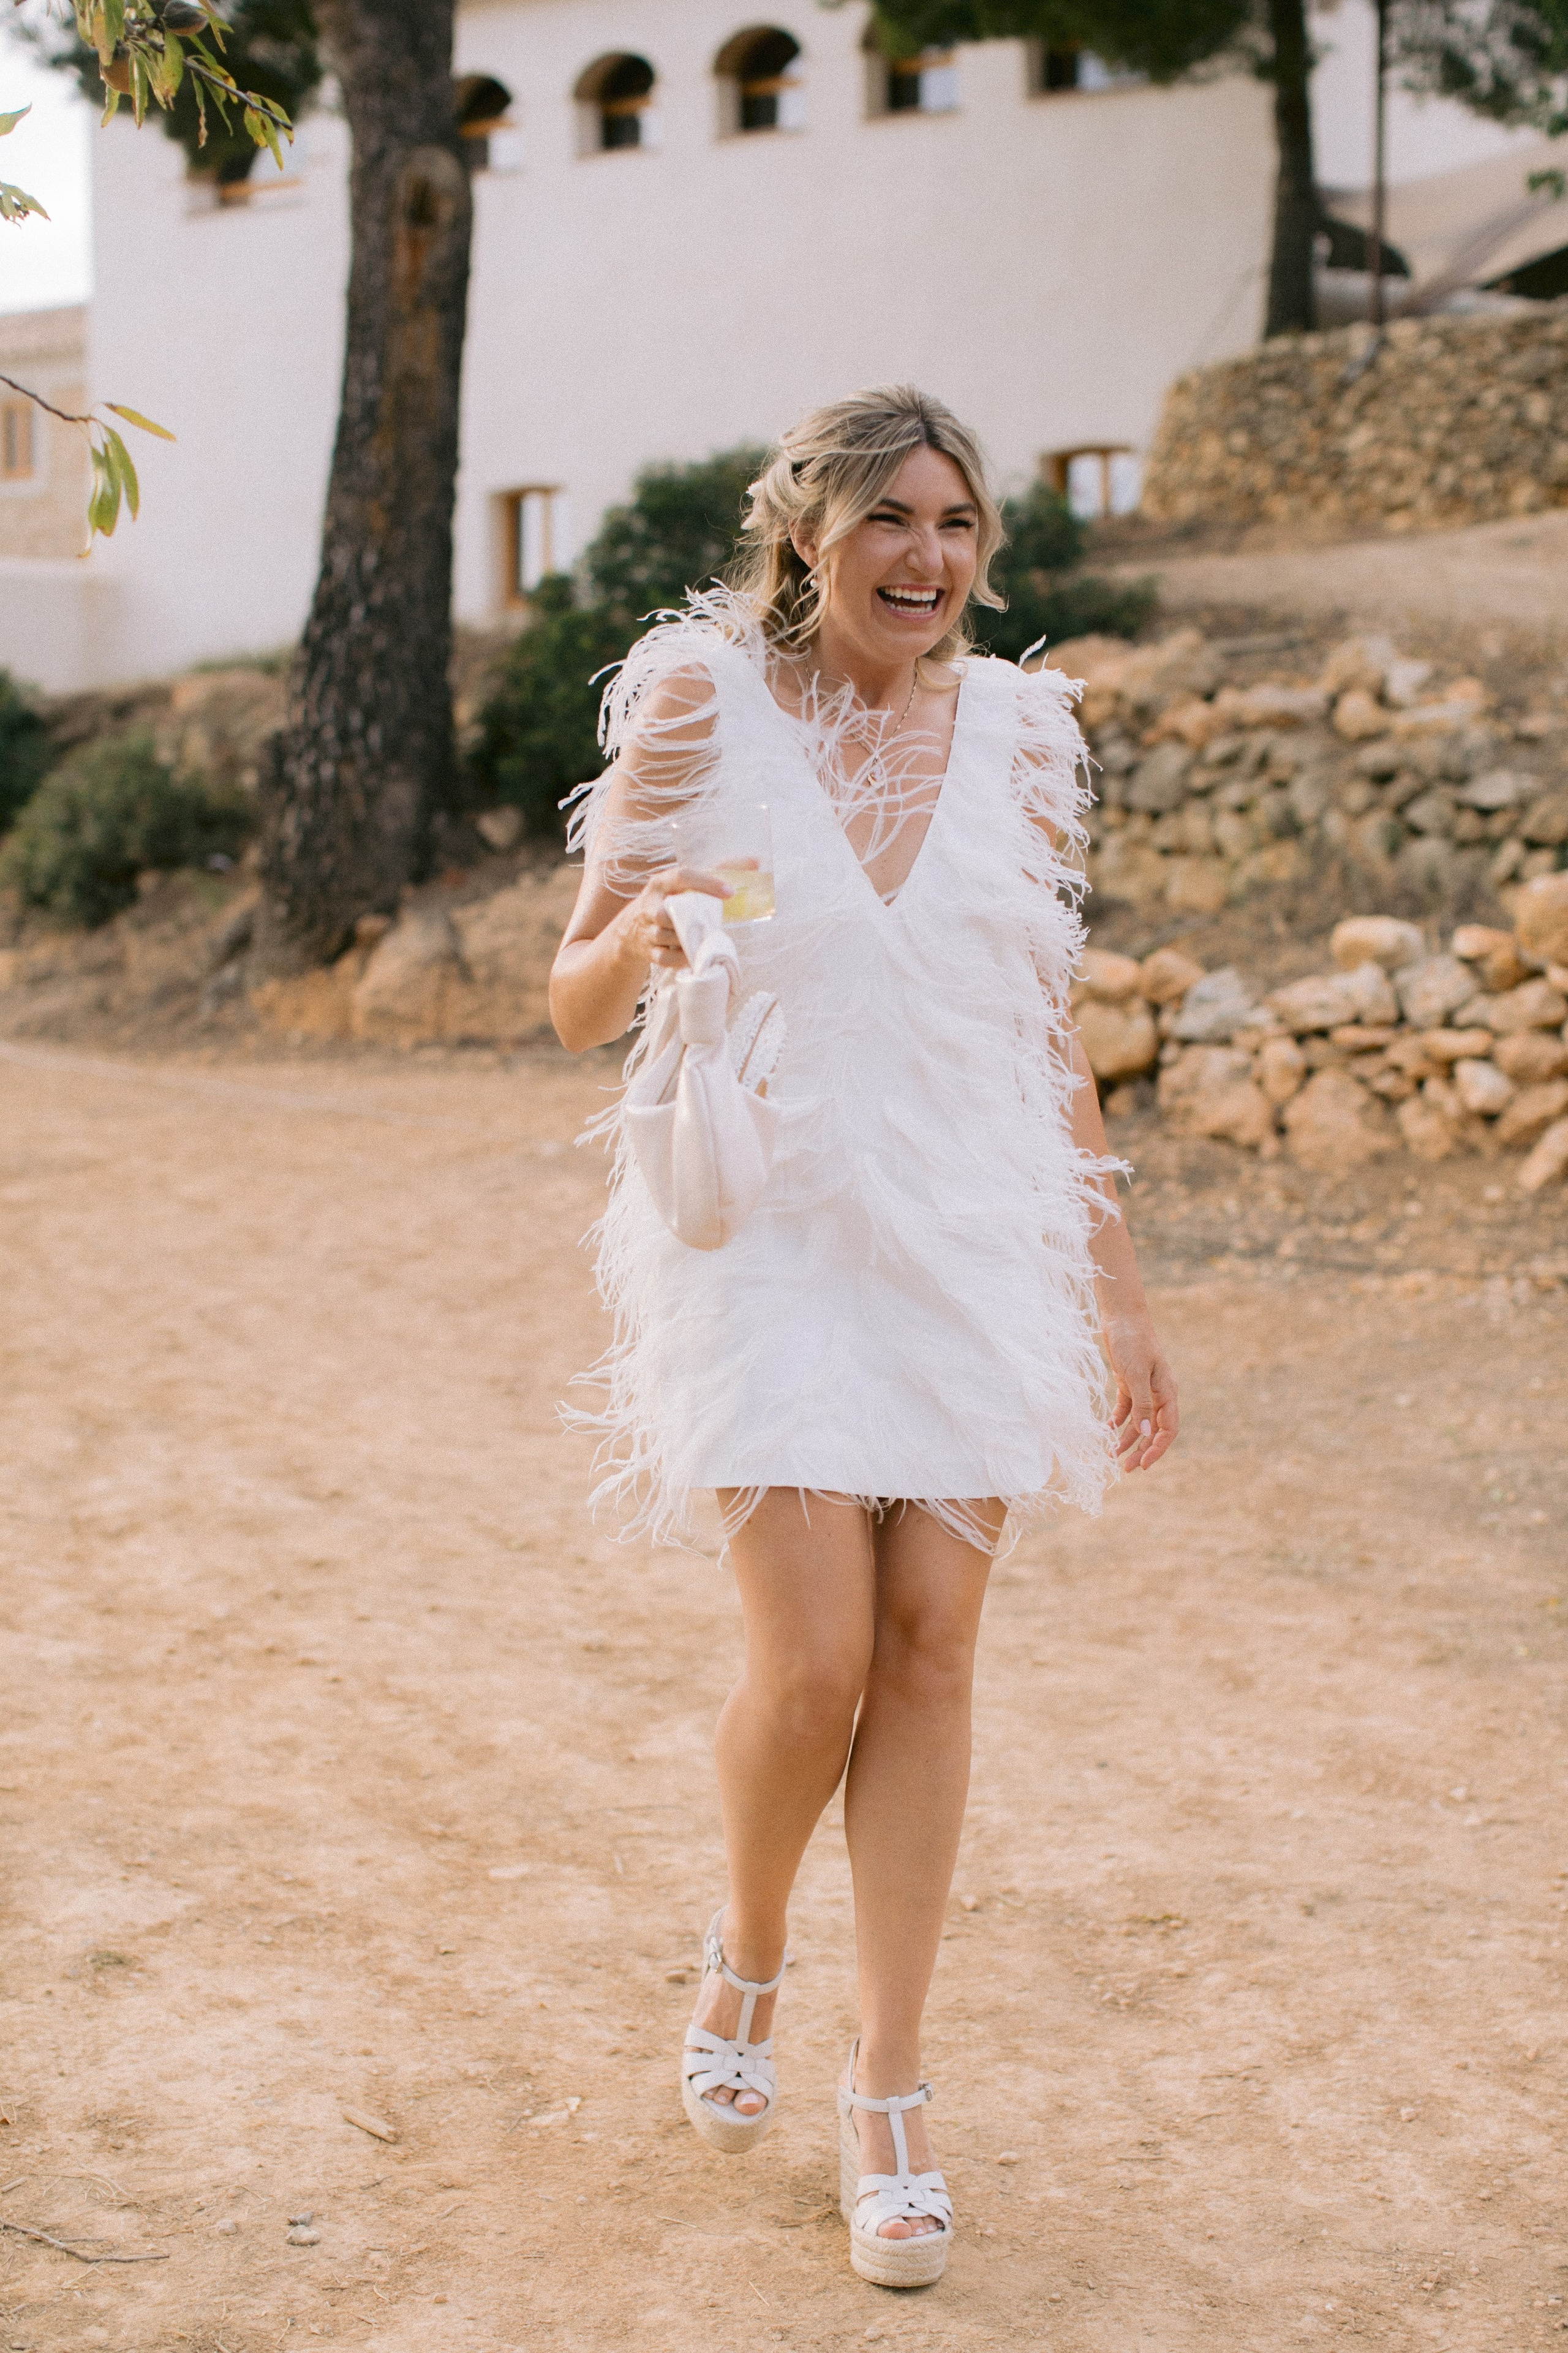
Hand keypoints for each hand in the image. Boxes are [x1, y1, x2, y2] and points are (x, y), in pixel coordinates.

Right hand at [617, 864, 729, 972]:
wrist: (633, 927)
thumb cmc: (671, 899)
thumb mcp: (689, 882)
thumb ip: (722, 870)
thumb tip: (757, 861)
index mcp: (661, 883)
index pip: (682, 876)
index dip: (707, 883)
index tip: (730, 892)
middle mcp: (650, 904)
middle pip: (665, 912)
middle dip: (690, 919)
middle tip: (711, 923)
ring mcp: (647, 929)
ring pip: (666, 936)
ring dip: (688, 940)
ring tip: (704, 938)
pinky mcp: (648, 951)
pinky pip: (665, 958)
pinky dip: (681, 959)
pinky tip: (694, 954)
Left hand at [1105, 1314, 1177, 1472]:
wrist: (1122, 1316)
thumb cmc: (1132, 1342)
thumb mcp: (1135, 1375)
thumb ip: (1142, 1405)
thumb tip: (1147, 1435)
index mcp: (1167, 1392)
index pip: (1168, 1429)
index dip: (1157, 1449)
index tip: (1142, 1465)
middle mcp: (1159, 1393)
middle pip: (1153, 1429)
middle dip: (1141, 1450)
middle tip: (1124, 1469)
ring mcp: (1144, 1388)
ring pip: (1139, 1422)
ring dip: (1127, 1438)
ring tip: (1111, 1454)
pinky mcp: (1129, 1383)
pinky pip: (1127, 1409)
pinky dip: (1119, 1420)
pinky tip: (1108, 1429)